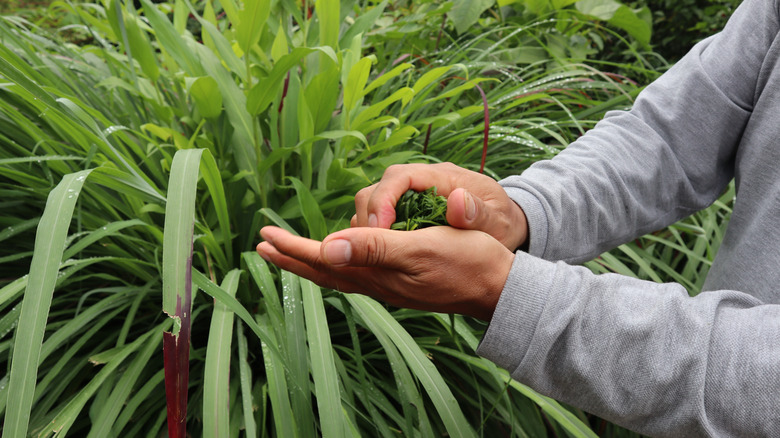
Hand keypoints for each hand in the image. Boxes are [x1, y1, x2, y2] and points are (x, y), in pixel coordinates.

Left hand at [256, 225, 514, 320]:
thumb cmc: (466, 261)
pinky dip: (339, 265)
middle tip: (263, 247)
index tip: (266, 237)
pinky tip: (340, 260)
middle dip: (293, 258)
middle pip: (325, 271)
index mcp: (378, 273)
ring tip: (292, 252)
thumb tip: (328, 247)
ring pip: (340, 273)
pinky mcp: (403, 282)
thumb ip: (374, 248)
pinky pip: (358, 274)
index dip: (294, 249)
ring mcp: (390, 285)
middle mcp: (378, 282)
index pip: (326, 260)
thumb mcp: (421, 248)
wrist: (499, 286)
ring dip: (312, 261)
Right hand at [352, 163, 528, 250]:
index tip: (380, 230)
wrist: (505, 226)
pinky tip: (377, 255)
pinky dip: (373, 233)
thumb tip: (456, 200)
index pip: (400, 177)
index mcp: (442, 176)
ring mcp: (412, 195)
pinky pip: (380, 216)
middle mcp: (422, 180)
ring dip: (367, 226)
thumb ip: (479, 214)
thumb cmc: (502, 224)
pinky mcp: (407, 209)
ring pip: (374, 201)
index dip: (383, 200)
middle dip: (370, 215)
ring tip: (370, 253)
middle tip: (369, 247)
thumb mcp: (497, 222)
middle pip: (379, 187)